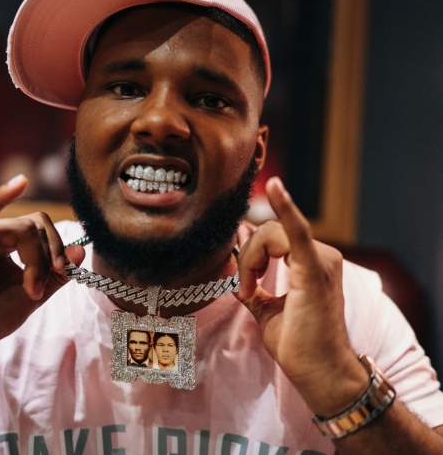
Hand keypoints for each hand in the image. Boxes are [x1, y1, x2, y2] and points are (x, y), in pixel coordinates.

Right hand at [0, 175, 84, 388]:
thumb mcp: (37, 290)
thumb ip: (59, 270)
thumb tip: (82, 248)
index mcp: (7, 243)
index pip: (41, 228)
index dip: (58, 246)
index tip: (65, 271)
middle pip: (38, 224)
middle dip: (51, 252)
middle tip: (50, 279)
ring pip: (26, 228)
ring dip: (37, 259)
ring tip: (32, 289)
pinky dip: (3, 195)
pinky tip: (20, 182)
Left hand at [236, 177, 368, 415]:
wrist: (318, 373)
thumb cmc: (299, 345)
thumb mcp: (269, 312)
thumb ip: (255, 290)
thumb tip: (238, 280)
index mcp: (310, 262)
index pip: (273, 238)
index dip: (251, 255)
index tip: (244, 283)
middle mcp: (320, 255)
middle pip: (269, 233)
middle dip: (248, 258)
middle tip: (245, 289)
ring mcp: (321, 259)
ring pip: (271, 233)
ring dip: (251, 260)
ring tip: (250, 289)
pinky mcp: (315, 267)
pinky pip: (296, 230)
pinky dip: (285, 206)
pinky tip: (274, 186)